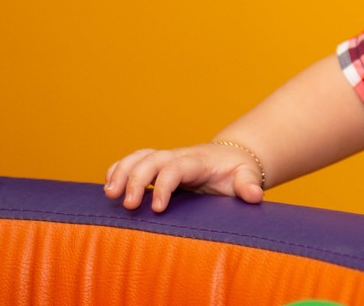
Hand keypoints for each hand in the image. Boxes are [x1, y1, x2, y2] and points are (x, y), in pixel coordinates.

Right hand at [104, 143, 264, 212]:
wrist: (233, 158)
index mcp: (198, 161)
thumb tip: (255, 195)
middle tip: (130, 206)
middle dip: (136, 180)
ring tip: (109, 195)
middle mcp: (178, 156)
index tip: (158, 208)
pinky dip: (118, 170)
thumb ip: (249, 184)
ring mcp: (166, 159)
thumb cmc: (238, 171)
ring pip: (138, 157)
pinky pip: (133, 161)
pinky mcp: (157, 165)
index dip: (164, 186)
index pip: (176, 168)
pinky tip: (108, 187)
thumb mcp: (247, 176)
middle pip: (151, 160)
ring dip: (121, 172)